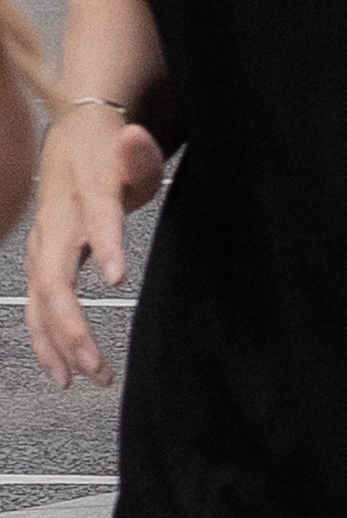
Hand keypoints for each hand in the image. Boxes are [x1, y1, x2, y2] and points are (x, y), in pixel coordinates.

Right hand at [25, 103, 164, 387]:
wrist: (68, 139)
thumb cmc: (105, 151)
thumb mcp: (131, 147)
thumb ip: (138, 151)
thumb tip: (136, 139)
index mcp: (85, 192)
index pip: (97, 216)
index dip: (105, 243)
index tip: (117, 276)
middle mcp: (56, 224)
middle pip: (57, 280)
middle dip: (73, 327)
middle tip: (97, 364)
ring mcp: (42, 247)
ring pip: (40, 302)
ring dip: (58, 344)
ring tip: (80, 379)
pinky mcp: (40, 263)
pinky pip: (36, 307)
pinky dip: (46, 340)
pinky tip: (60, 371)